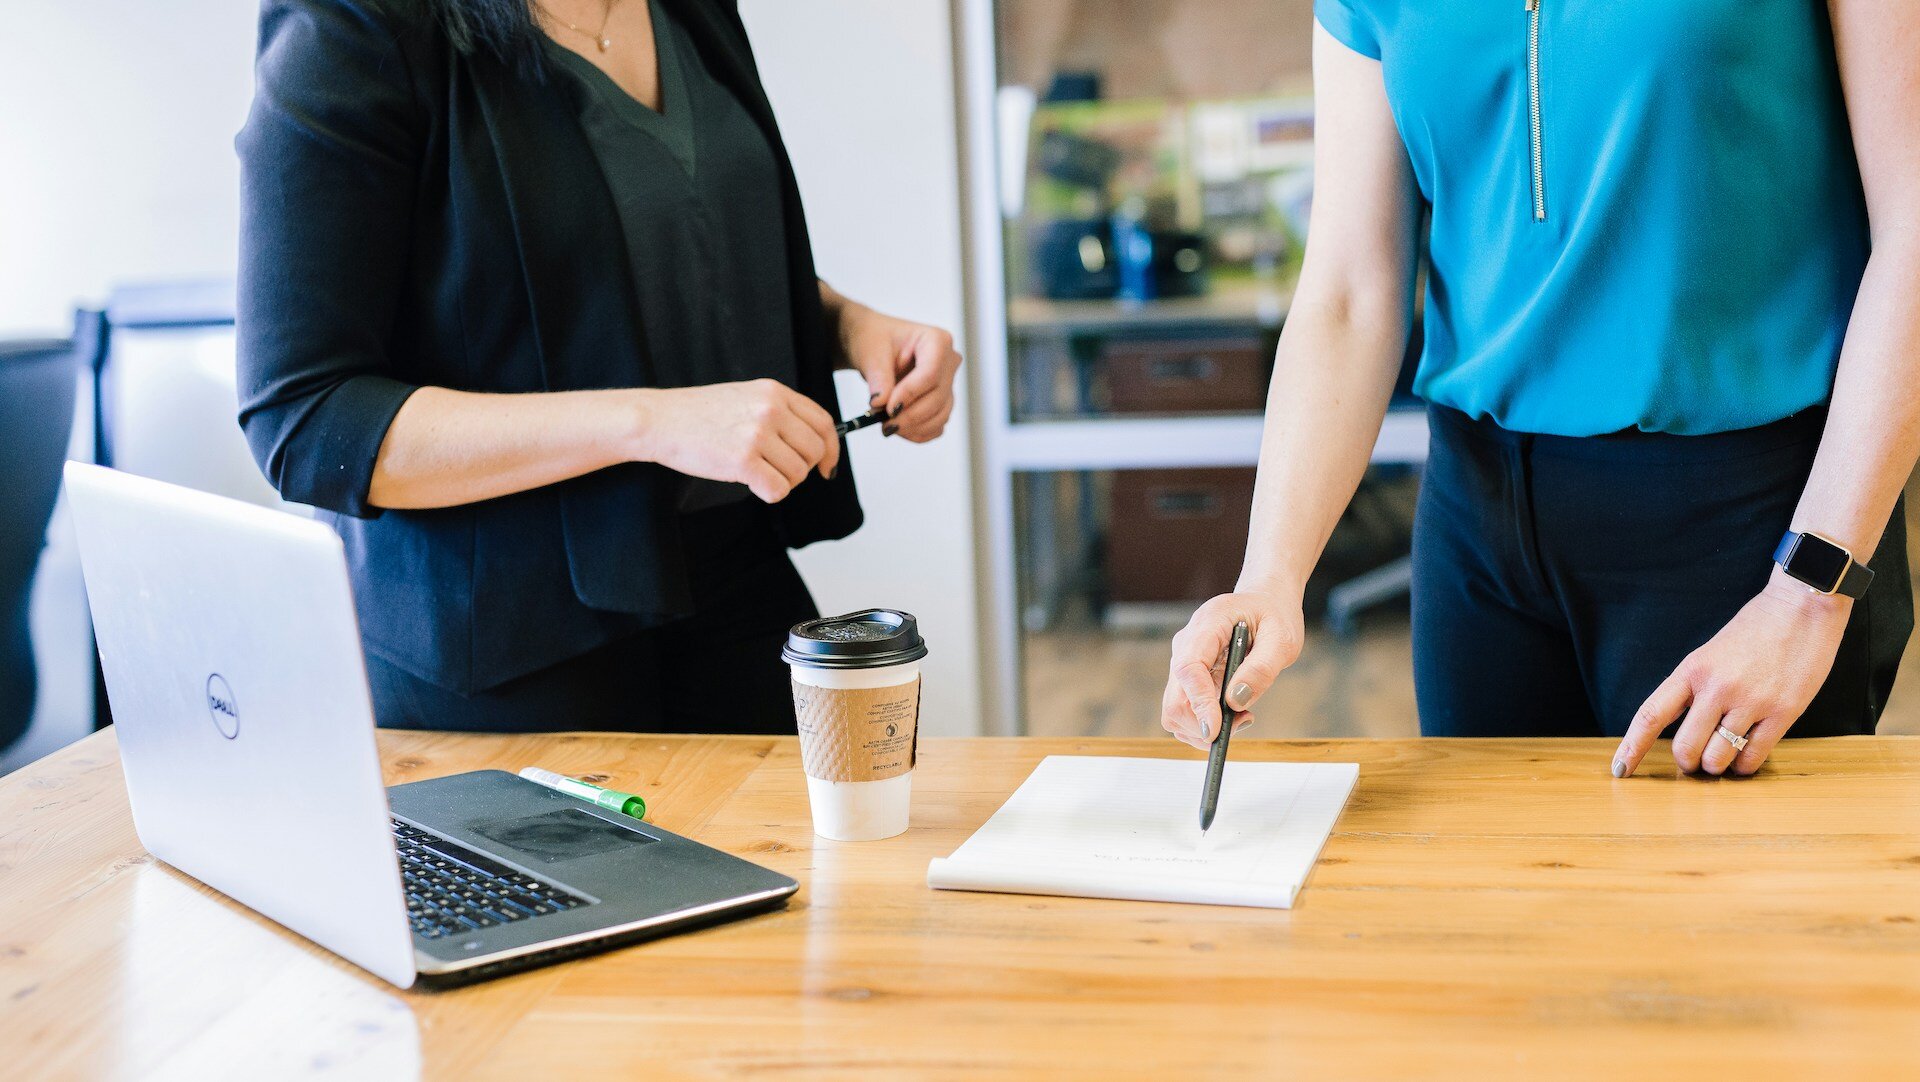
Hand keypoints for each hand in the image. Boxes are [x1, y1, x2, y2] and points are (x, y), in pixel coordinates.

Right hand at [629, 379, 839, 503]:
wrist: (660, 420)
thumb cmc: (698, 414)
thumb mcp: (746, 397)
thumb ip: (779, 413)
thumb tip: (814, 445)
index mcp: (774, 392)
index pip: (823, 422)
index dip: (831, 449)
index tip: (826, 466)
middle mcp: (771, 410)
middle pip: (814, 451)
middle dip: (801, 469)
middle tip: (778, 472)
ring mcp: (757, 434)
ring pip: (797, 473)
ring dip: (781, 481)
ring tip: (757, 473)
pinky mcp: (743, 461)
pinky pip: (778, 490)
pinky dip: (768, 493)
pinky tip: (751, 483)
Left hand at [831, 299, 961, 442]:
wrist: (874, 346)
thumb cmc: (875, 339)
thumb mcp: (871, 353)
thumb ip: (878, 377)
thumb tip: (881, 404)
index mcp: (936, 340)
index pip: (931, 373)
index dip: (910, 394)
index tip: (888, 408)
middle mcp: (949, 362)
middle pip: (937, 397)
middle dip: (910, 415)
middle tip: (884, 424)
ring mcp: (948, 383)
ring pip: (940, 414)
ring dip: (914, 427)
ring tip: (888, 426)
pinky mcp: (942, 402)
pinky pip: (937, 425)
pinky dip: (919, 432)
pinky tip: (900, 430)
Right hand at [1160, 589, 1305, 750]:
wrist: (1263, 603)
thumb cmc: (1273, 616)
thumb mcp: (1282, 639)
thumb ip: (1261, 668)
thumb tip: (1236, 701)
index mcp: (1207, 625)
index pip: (1189, 668)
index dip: (1199, 703)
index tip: (1215, 730)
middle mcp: (1185, 645)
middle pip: (1175, 699)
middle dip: (1204, 724)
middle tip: (1245, 720)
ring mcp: (1182, 663)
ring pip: (1176, 712)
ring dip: (1206, 727)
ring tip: (1243, 715)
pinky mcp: (1187, 679)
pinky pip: (1185, 712)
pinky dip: (1206, 723)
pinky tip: (1234, 711)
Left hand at [1613, 569, 1851, 777]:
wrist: (1801, 607)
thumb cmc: (1753, 631)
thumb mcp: (1709, 654)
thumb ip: (1693, 688)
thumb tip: (1677, 728)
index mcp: (1691, 670)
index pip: (1651, 715)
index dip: (1632, 747)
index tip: (1619, 769)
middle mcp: (1716, 687)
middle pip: (1685, 747)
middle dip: (1687, 763)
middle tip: (1695, 762)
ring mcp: (1750, 700)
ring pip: (1718, 757)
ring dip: (1717, 767)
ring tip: (1723, 760)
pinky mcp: (1783, 711)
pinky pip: (1753, 756)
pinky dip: (1745, 766)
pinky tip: (1744, 759)